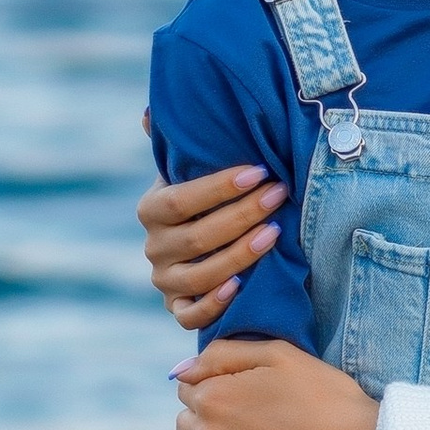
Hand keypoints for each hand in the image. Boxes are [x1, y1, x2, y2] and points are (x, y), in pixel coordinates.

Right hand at [140, 147, 286, 329]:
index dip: (219, 187)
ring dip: (239, 255)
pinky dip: (215, 304)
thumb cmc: (206, 200)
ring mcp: (165, 281)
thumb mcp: (191, 171)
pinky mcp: (180, 309)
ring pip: (199, 276)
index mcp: (151, 210)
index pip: (181, 200)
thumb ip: (177, 147)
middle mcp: (154, 248)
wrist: (204, 247)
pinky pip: (192, 316)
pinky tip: (242, 286)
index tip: (258, 171)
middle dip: (242, 214)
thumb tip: (150, 113)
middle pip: (196, 237)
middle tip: (279, 193)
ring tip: (275, 232)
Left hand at [175, 339, 378, 429]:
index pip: (188, 388)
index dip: (216, 387)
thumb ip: (221, 353)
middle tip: (252, 423)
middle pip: (185, 421)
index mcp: (212, 395)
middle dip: (209, 418)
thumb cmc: (325, 397)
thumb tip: (180, 370)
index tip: (246, 396)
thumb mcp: (279, 354)